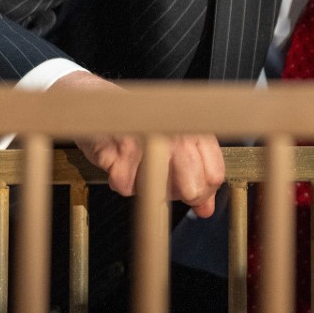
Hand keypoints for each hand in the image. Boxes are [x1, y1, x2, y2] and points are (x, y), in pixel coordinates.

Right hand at [58, 70, 225, 216]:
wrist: (99, 102)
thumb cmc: (141, 124)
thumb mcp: (178, 146)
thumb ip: (196, 178)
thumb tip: (206, 210)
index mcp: (194, 129)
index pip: (214, 176)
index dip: (203, 193)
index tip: (192, 193)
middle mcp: (175, 133)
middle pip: (192, 189)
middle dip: (178, 195)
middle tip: (163, 182)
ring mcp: (148, 142)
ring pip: (159, 192)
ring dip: (146, 186)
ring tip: (139, 163)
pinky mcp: (120, 152)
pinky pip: (127, 187)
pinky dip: (122, 180)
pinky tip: (121, 161)